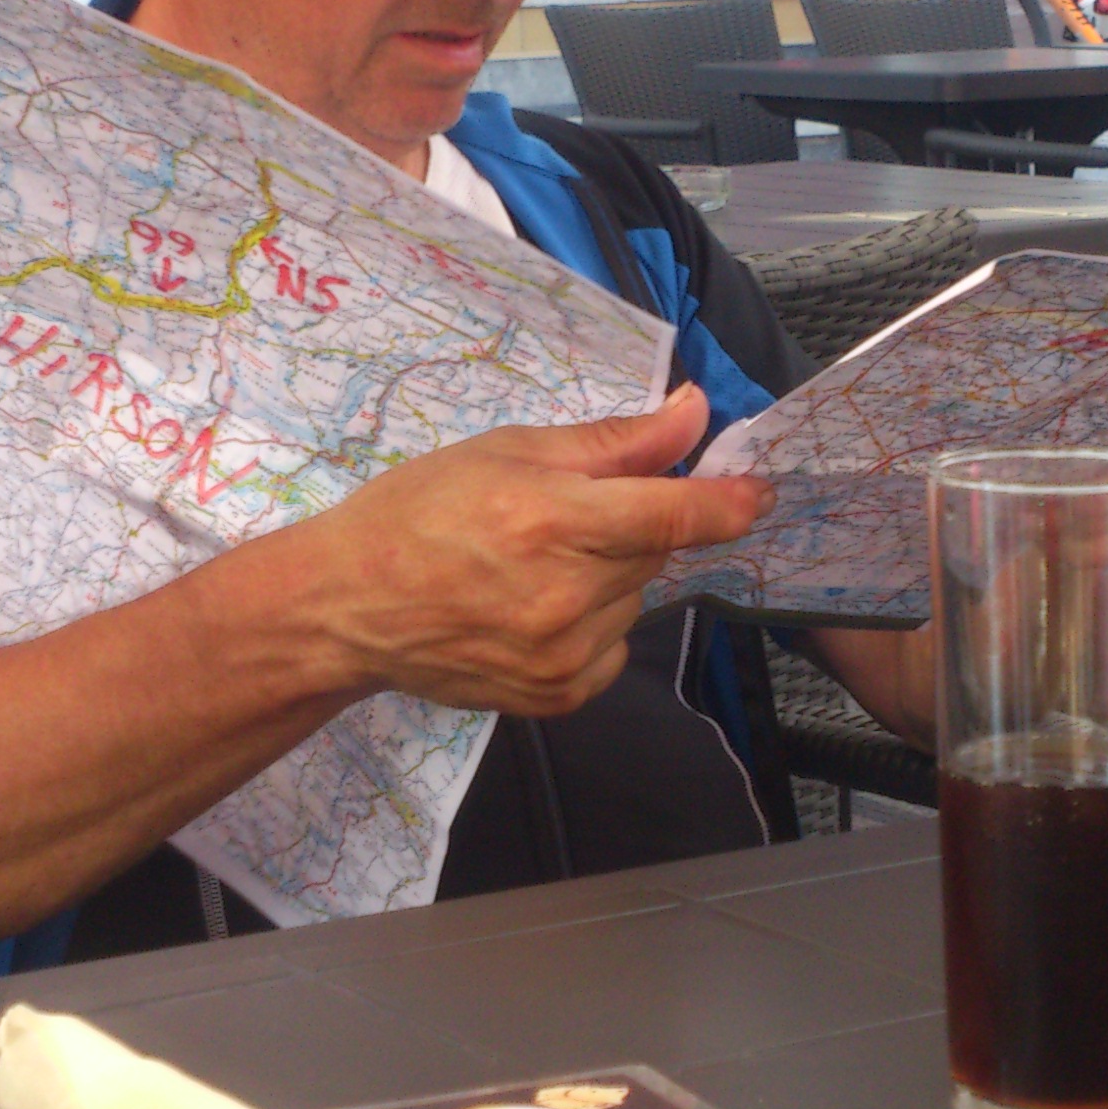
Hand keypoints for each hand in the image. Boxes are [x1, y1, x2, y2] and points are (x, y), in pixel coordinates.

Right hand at [278, 385, 767, 717]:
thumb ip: (614, 442)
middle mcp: (566, 595)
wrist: (348, 607)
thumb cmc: (418, 513)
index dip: (728, 502)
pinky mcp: (558, 696)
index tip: (759, 490)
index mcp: (552, 520)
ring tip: (534, 566)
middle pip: (653, 552)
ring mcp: (564, 654)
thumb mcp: (509, 450)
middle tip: (565, 516)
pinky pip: (615, 646)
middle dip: (629, 526)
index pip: (674, 516)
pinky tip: (535, 608)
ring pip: (635, 599)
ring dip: (609, 576)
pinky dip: (594, 623)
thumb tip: (694, 412)